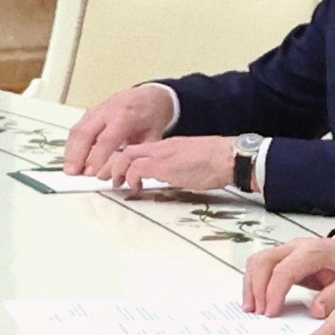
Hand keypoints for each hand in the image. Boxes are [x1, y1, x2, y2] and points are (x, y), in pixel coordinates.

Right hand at [61, 82, 178, 174]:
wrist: (150, 95)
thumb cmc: (152, 116)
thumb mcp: (154, 136)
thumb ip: (139, 155)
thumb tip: (126, 175)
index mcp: (126, 115)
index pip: (106, 139)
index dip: (97, 157)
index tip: (93, 174)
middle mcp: (107, 110)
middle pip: (85, 132)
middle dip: (77, 154)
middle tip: (73, 173)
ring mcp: (96, 110)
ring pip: (77, 130)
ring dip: (70, 151)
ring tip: (69, 169)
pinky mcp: (90, 113)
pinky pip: (77, 128)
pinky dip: (72, 145)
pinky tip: (72, 159)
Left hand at [101, 136, 246, 197]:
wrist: (230, 158)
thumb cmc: (217, 164)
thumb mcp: (189, 165)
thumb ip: (174, 169)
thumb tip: (165, 179)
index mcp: (168, 146)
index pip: (138, 149)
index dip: (123, 160)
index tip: (116, 171)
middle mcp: (161, 147)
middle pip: (127, 150)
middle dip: (112, 164)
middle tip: (105, 177)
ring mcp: (162, 155)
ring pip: (128, 157)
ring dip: (117, 171)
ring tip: (115, 184)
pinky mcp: (165, 165)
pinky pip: (138, 168)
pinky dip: (131, 178)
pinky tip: (134, 188)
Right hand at [244, 230, 334, 316]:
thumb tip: (316, 310)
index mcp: (315, 251)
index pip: (284, 270)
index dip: (274, 293)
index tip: (271, 313)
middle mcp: (298, 246)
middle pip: (264, 262)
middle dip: (256, 289)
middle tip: (259, 313)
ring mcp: (289, 249)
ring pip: (258, 261)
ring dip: (251, 285)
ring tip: (252, 308)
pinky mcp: (286, 257)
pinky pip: (261, 264)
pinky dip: (254, 281)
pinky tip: (256, 299)